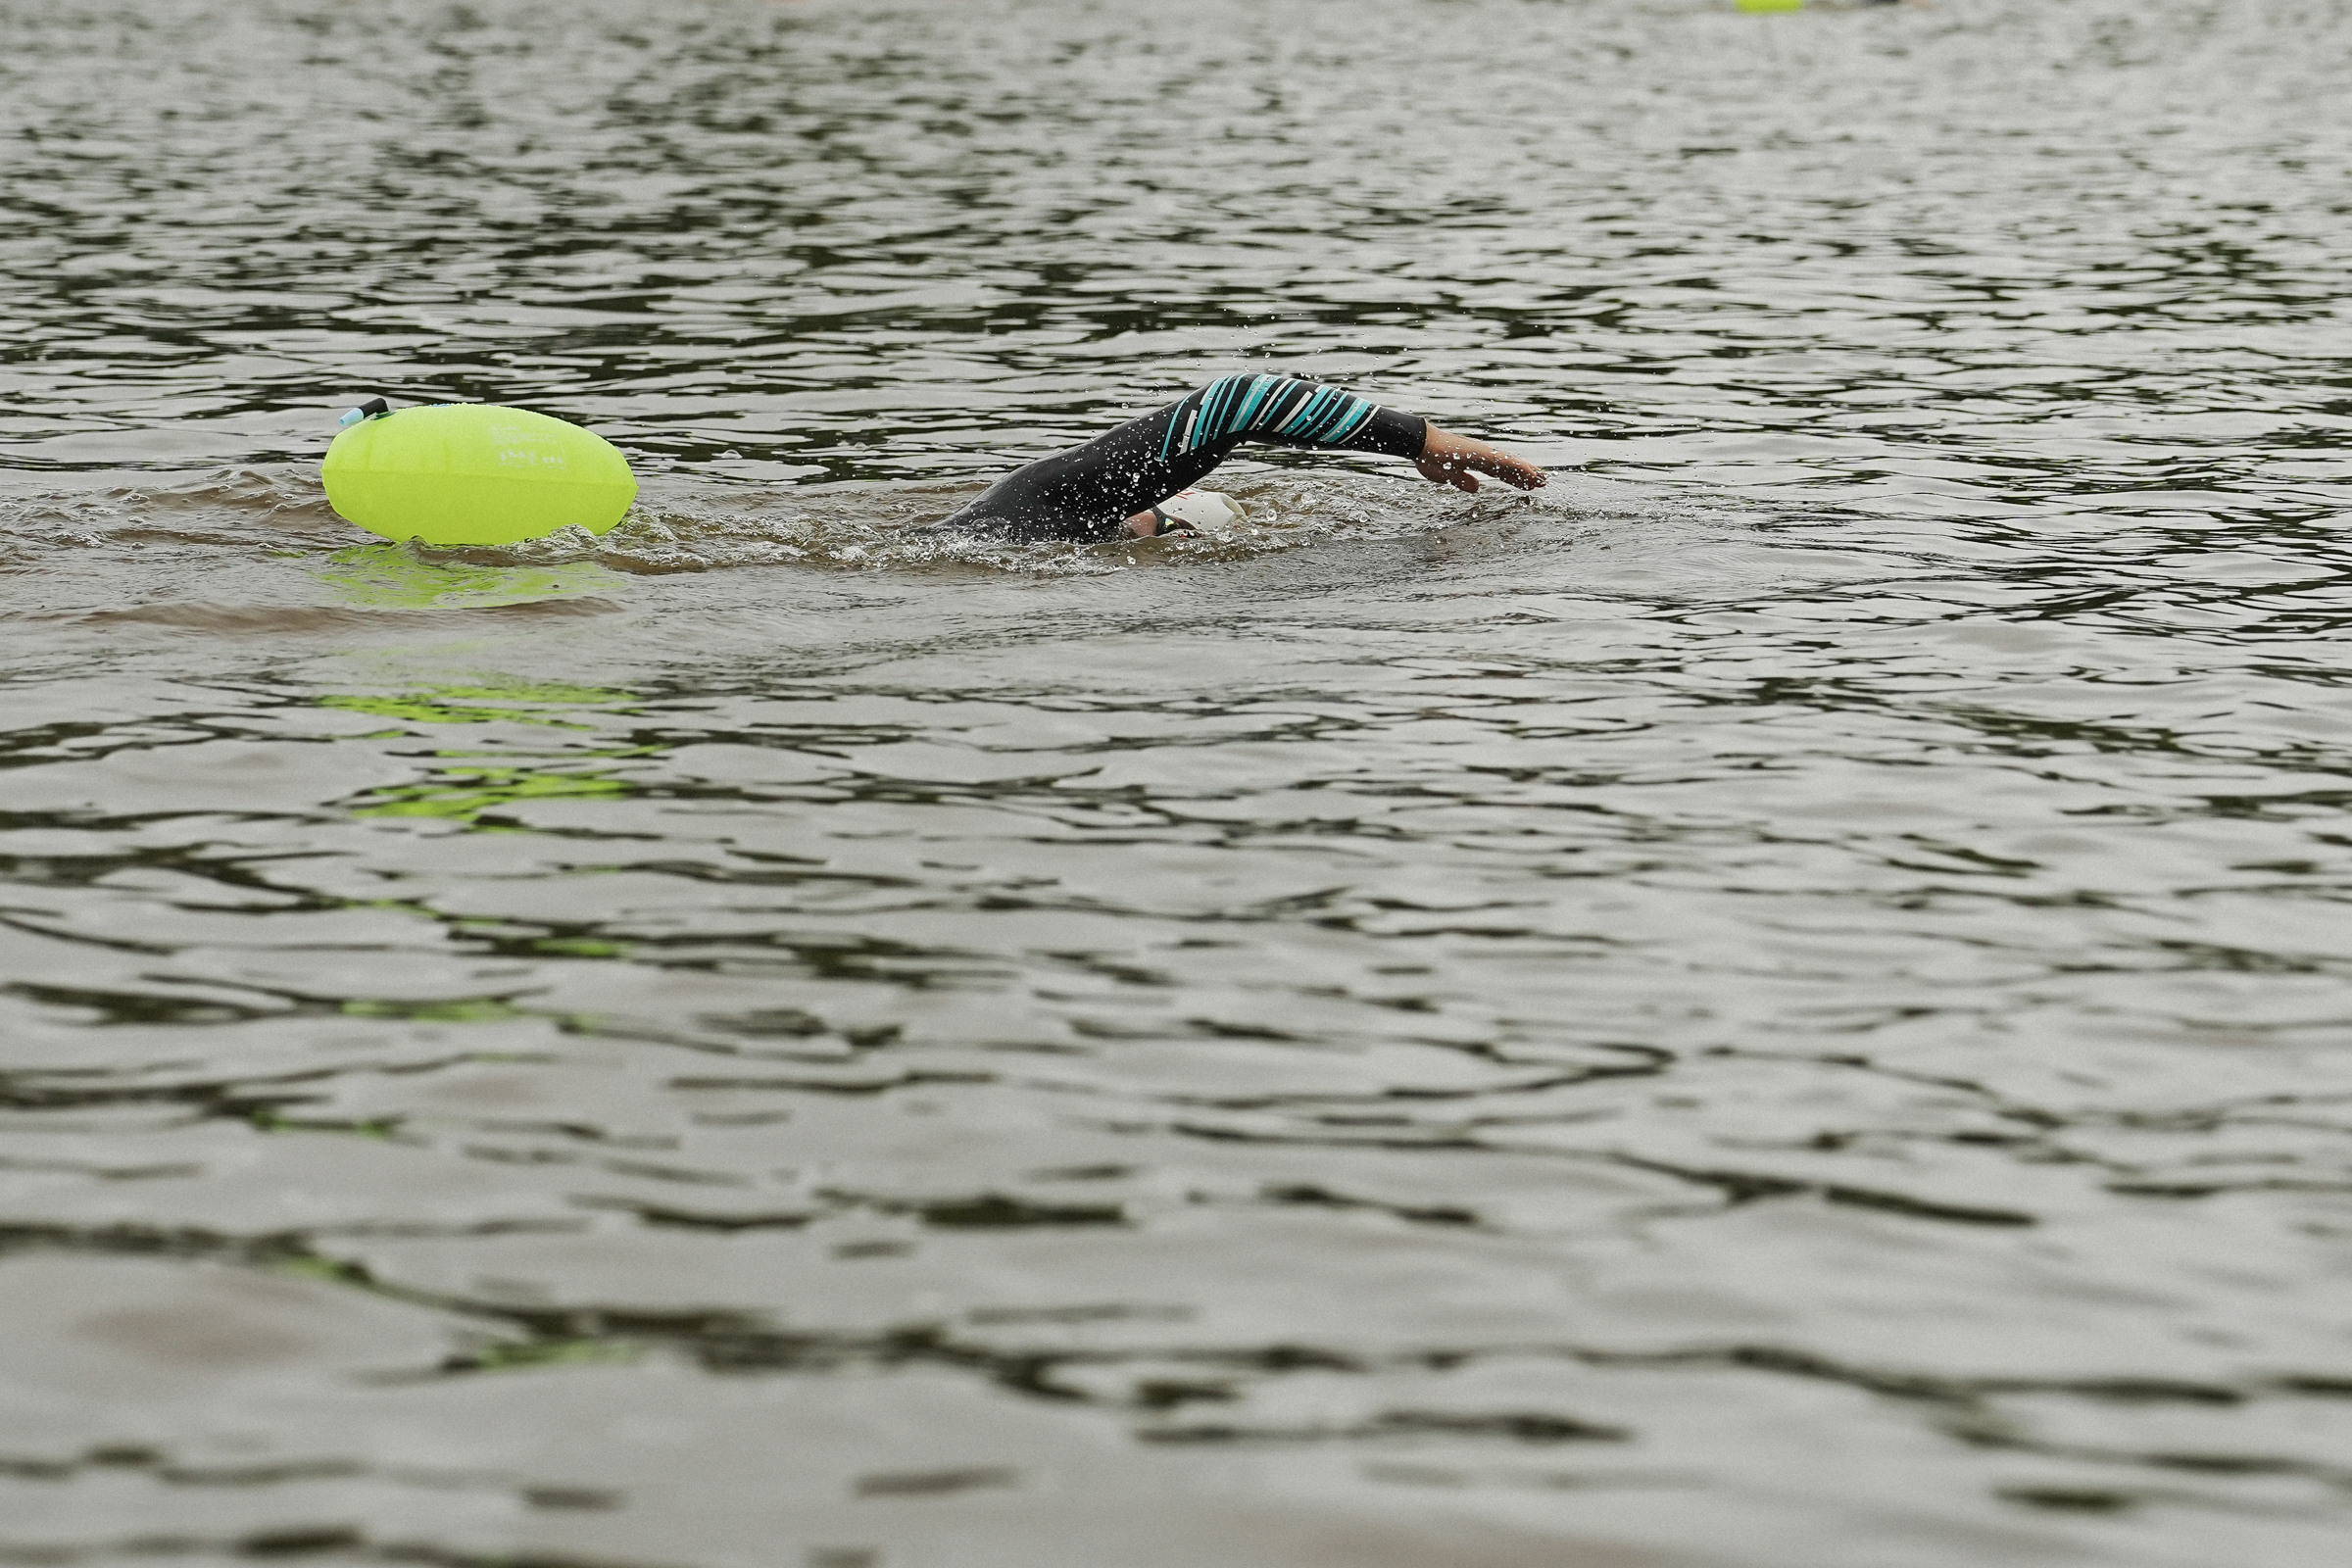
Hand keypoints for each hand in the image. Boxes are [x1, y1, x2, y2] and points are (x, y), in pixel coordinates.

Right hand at [1414, 425, 1547, 493]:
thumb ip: (1463, 481)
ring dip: (1528, 472)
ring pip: (1512, 464)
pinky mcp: (1482, 453)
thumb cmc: (1429, 458)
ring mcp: (1483, 453)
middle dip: (1526, 476)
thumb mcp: (1448, 476)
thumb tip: (1476, 488)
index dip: (1514, 479)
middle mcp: (1483, 456)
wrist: (1420, 445)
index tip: (1527, 486)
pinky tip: (1530, 472)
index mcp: (1475, 461)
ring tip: (1543, 479)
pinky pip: (1505, 461)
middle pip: (1510, 467)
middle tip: (1543, 483)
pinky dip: (1519, 467)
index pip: (1500, 472)